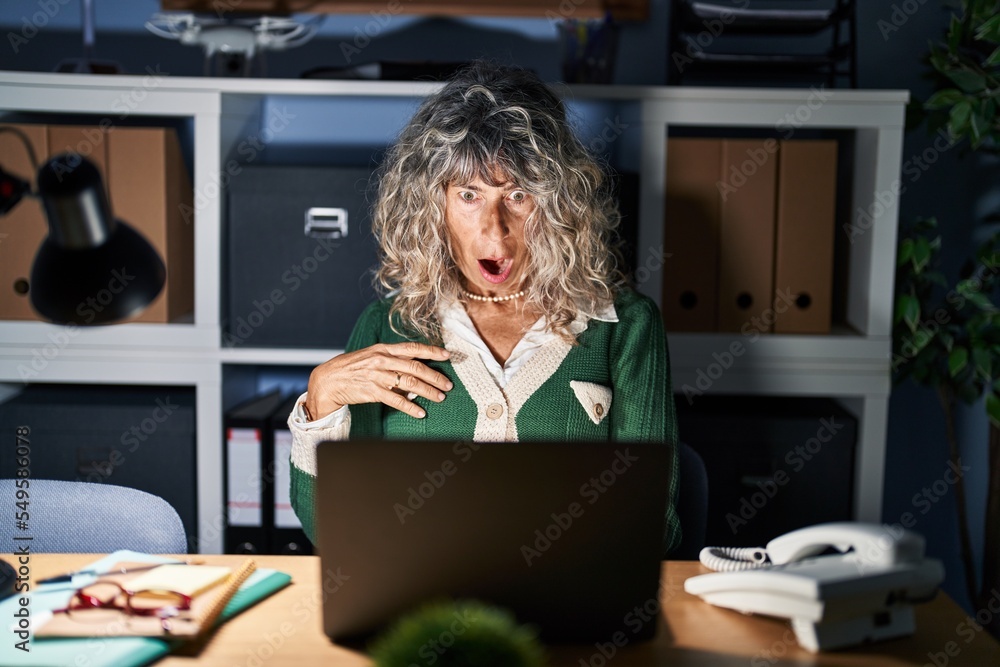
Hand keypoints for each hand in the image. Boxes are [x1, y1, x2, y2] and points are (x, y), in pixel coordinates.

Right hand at [306, 342, 452, 419]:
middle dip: (435, 376)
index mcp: (383, 349)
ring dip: (428, 392)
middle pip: (415, 367)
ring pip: (409, 384)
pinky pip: (396, 400)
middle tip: (448, 385)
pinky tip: (420, 412)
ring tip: (440, 398)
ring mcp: (377, 375)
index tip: (447, 355)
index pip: (412, 348)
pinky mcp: (372, 391)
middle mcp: (382, 360)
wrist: (327, 380)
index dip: (431, 351)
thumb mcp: (372, 357)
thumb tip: (414, 373)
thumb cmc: (352, 368)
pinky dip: (410, 407)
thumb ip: (392, 362)